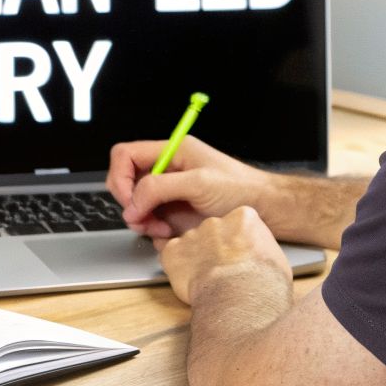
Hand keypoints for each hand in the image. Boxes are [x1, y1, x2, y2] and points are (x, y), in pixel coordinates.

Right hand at [107, 136, 275, 239]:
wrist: (264, 211)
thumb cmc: (241, 189)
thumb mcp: (199, 182)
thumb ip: (161, 187)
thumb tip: (132, 204)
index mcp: (171, 151)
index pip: (126, 156)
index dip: (120, 177)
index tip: (129, 199)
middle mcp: (166, 170)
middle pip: (126, 182)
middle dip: (130, 203)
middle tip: (142, 219)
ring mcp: (168, 193)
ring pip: (135, 205)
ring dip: (141, 220)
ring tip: (159, 229)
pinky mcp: (172, 213)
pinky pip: (148, 222)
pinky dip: (151, 231)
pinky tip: (168, 234)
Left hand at [155, 207, 291, 304]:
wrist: (241, 301)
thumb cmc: (264, 285)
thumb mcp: (275, 258)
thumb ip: (258, 247)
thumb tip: (254, 255)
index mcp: (244, 217)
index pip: (237, 222)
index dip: (238, 242)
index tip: (241, 256)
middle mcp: (215, 221)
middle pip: (212, 231)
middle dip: (215, 248)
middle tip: (223, 270)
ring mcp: (192, 235)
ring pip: (191, 243)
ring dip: (196, 258)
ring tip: (209, 281)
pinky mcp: (173, 251)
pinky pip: (171, 255)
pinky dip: (177, 268)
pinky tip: (192, 282)